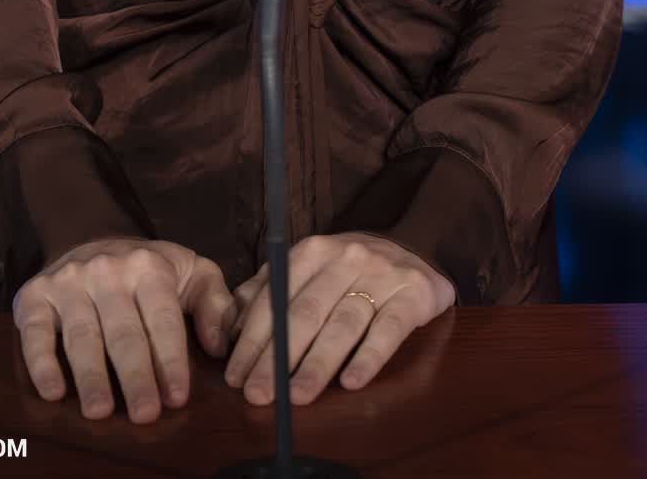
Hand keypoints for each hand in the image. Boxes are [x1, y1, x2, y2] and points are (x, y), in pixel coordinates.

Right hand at [13, 236, 238, 425]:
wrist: (89, 236)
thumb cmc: (146, 269)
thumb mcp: (190, 271)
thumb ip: (214, 302)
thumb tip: (216, 346)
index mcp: (149, 266)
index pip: (162, 317)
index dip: (170, 359)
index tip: (177, 398)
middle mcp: (107, 271)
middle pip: (123, 331)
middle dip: (136, 375)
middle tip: (144, 415)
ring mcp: (69, 282)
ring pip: (82, 335)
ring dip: (91, 376)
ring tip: (100, 411)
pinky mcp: (35, 295)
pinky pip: (35, 331)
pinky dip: (41, 362)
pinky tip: (52, 391)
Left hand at [223, 232, 455, 405]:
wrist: (415, 249)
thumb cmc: (350, 269)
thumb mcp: (309, 267)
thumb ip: (269, 289)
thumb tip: (232, 326)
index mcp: (312, 252)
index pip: (275, 298)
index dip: (253, 339)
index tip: (235, 376)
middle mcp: (345, 259)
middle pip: (305, 312)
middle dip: (277, 357)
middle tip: (258, 394)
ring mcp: (381, 275)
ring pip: (343, 323)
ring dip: (317, 363)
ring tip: (297, 397)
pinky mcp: (413, 295)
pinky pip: (389, 329)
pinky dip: (369, 357)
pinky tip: (352, 382)